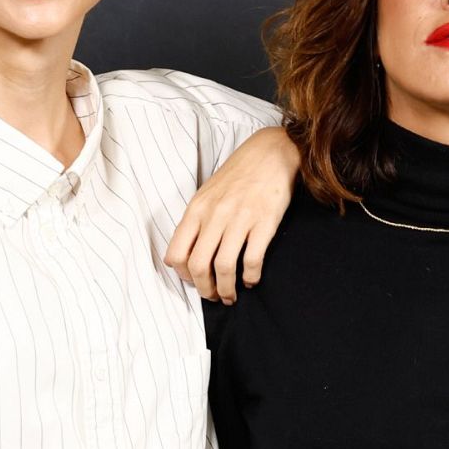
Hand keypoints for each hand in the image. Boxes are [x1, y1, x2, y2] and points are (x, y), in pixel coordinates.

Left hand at [165, 127, 298, 302]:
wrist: (271, 153)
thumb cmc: (238, 175)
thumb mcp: (207, 193)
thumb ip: (195, 222)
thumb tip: (182, 256)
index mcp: (197, 209)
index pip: (177, 253)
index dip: (183, 276)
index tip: (195, 281)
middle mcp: (215, 215)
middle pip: (199, 266)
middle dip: (205, 290)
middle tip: (214, 296)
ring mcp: (240, 219)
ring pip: (224, 267)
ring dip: (227, 289)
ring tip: (231, 296)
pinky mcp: (264, 222)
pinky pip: (252, 260)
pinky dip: (250, 277)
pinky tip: (251, 279)